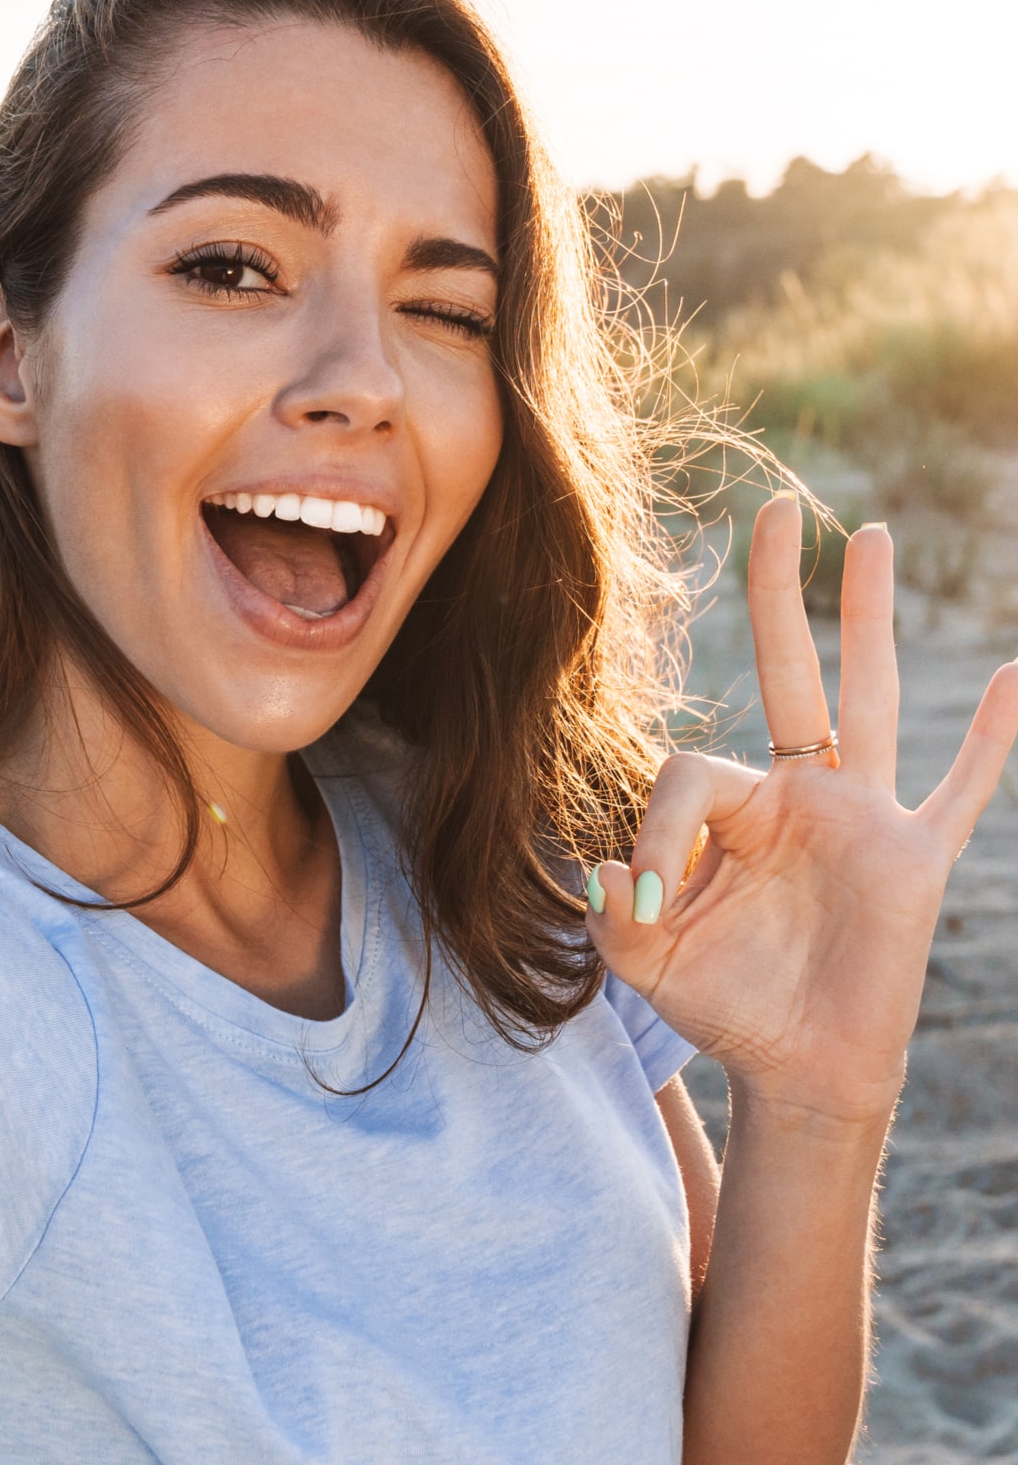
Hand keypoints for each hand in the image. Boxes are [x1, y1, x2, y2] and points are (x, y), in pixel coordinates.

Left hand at [587, 496, 1017, 1126]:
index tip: (647, 903)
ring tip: (867, 537)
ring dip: (869, 619)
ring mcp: (863, 818)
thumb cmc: (722, 1005)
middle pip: (789, 672)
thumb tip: (604, 869)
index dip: (660, 834)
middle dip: (780, 595)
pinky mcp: (915, 859)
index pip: (691, 772)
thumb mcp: (646, 962)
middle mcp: (799, 794)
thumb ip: (612, 922)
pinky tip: (1014, 678)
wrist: (796, 1068)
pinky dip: (989, 741)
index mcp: (733, 809)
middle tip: (775, 511)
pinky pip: (959, 789)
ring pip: (869, 699)